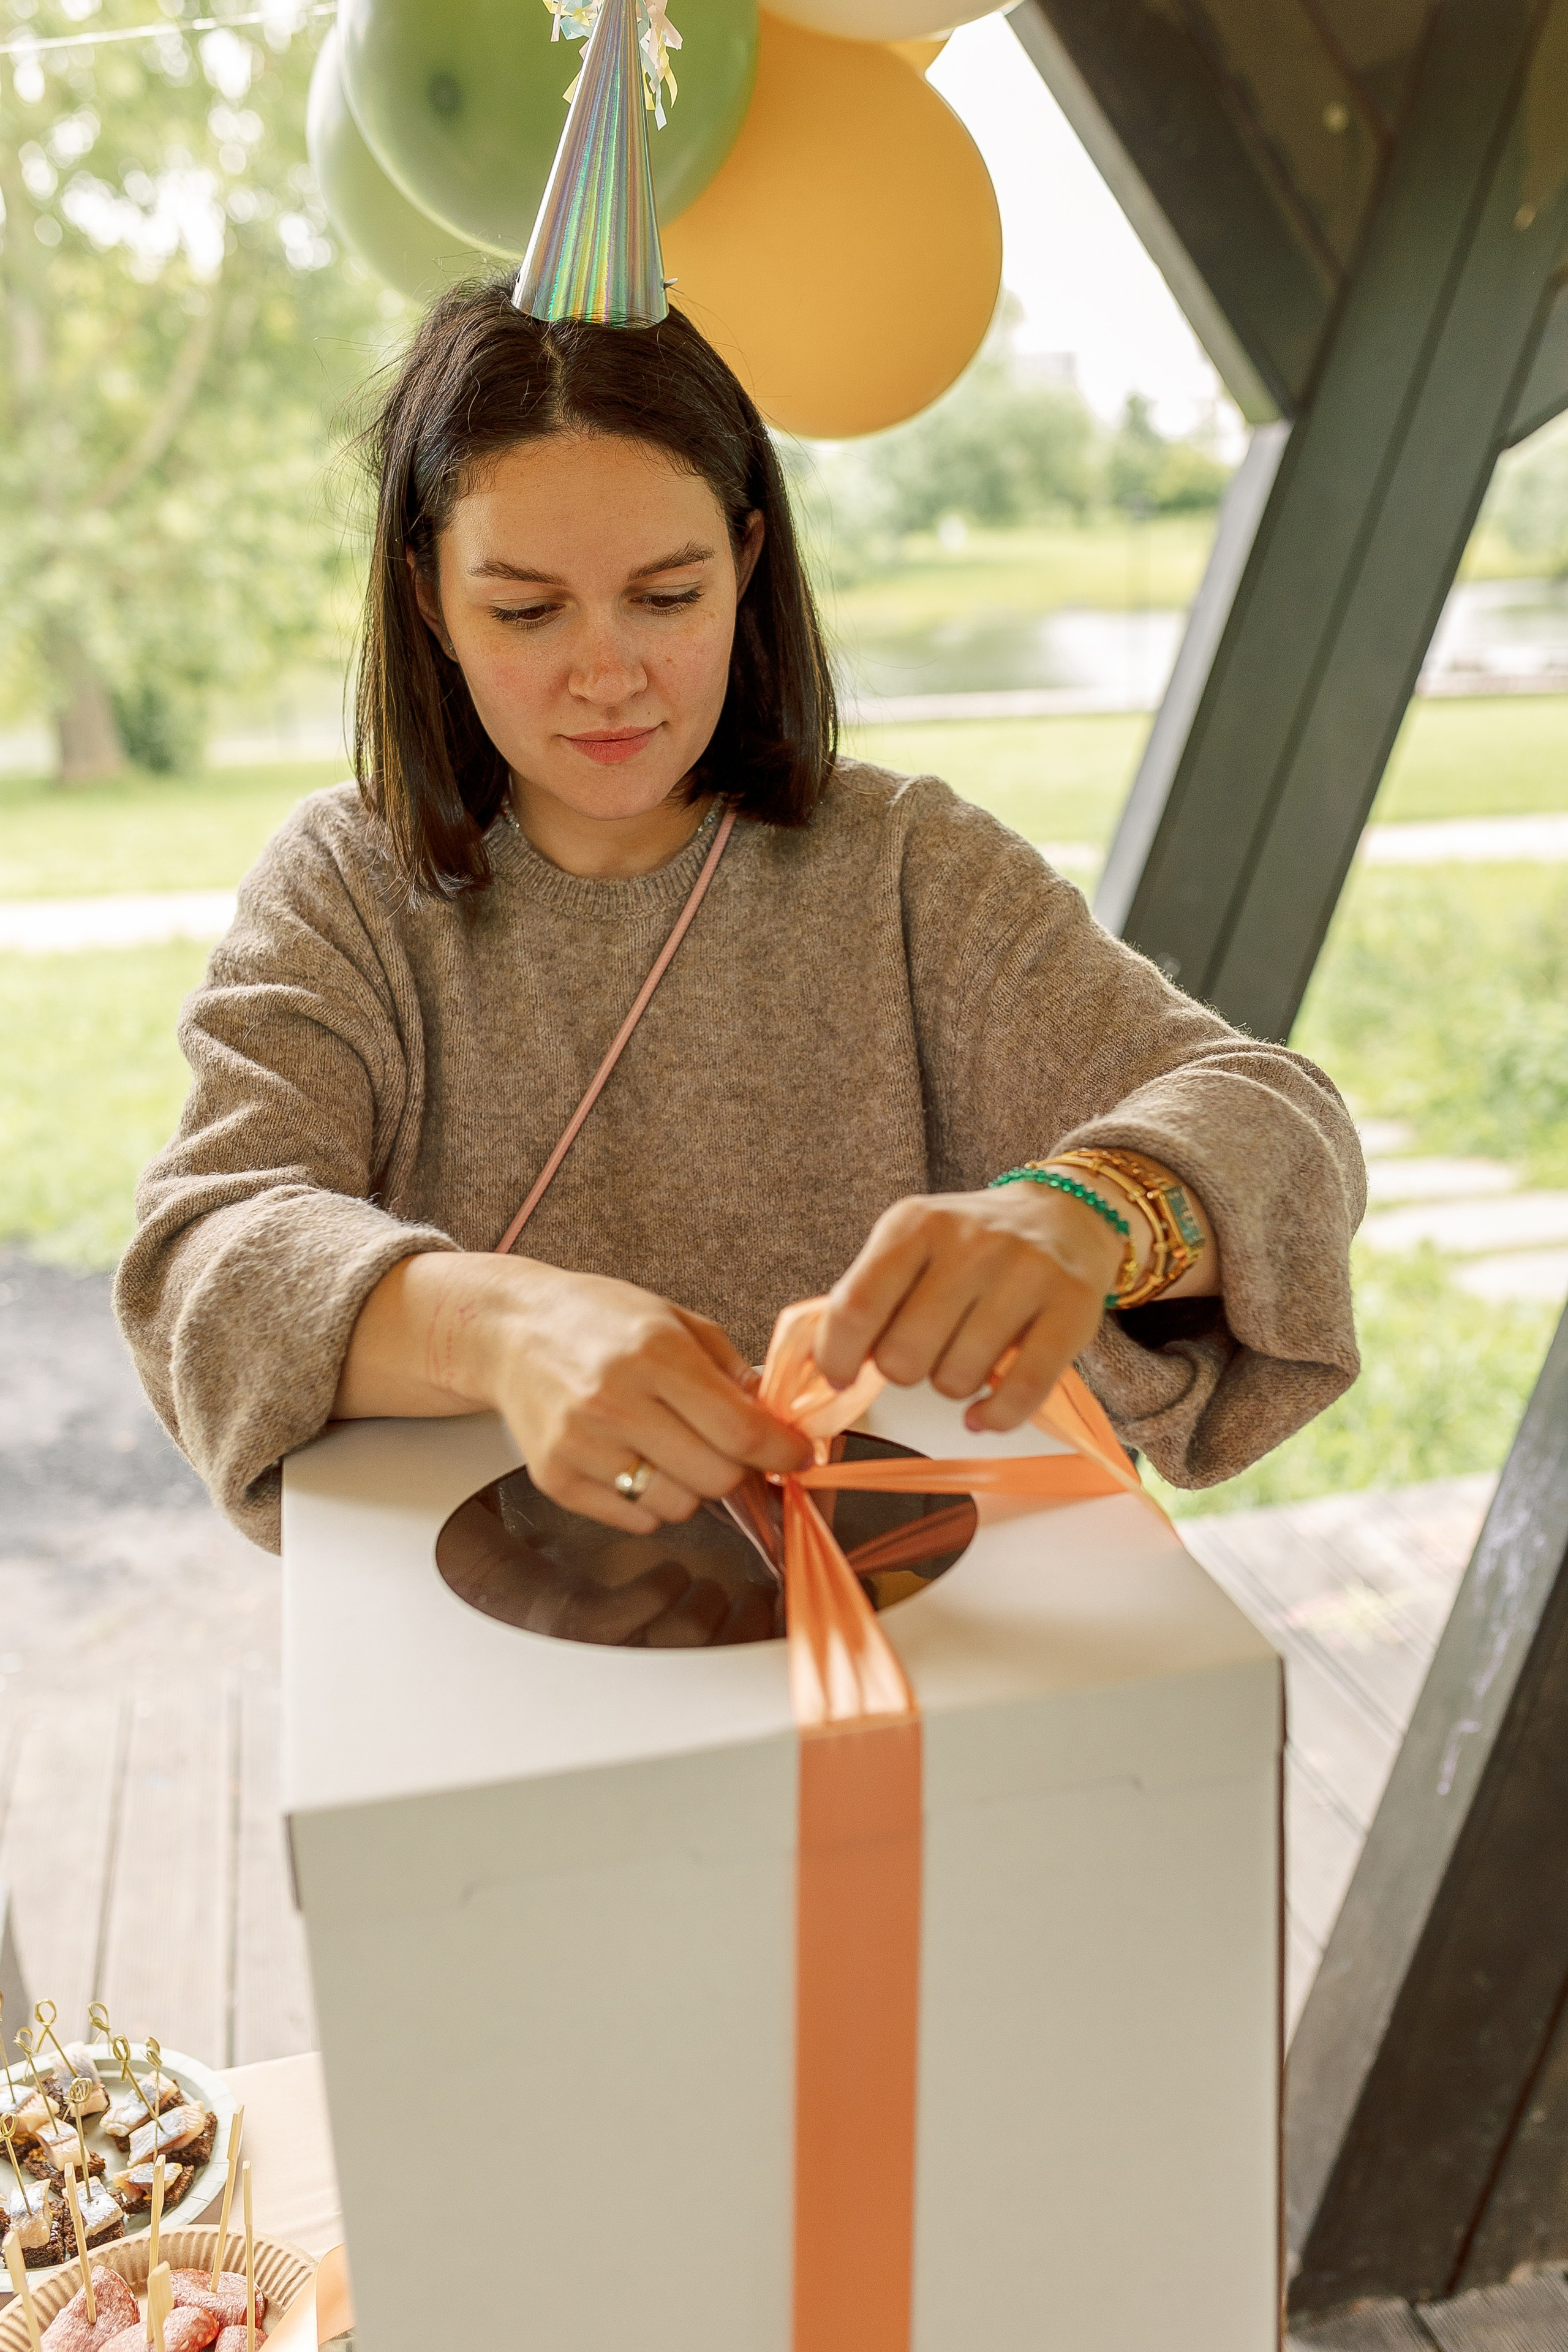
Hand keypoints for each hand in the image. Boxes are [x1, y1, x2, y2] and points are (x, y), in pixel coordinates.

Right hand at [337, 1252, 808, 1533]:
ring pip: (677, 1507)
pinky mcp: (555, 1478)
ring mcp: (580, 1445)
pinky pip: (634, 1518)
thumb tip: (778, 1421)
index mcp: (654, 1354)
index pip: (740, 1430)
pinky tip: (637, 1460)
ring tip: (676, 1450)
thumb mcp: (674, 1321)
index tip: (796, 1454)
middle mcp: (614, 1401)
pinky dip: (649, 1500)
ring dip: (694, 1488)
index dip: (782, 1452)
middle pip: (715, 1477)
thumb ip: (730, 1370)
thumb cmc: (599, 1321)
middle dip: (739, 1470)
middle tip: (732, 1449)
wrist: (511, 1331)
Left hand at [815, 1184, 1124, 1433]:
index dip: (837, 1356)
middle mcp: (972, 1242)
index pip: (857, 1305)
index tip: (840, 1375)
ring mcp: (1026, 1274)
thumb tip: (827, 1366)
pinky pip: (1020, 1393)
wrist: (1064, 1215)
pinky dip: (995, 1417)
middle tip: (922, 1353)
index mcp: (917, 1223)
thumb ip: (868, 1295)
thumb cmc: (972, 1244)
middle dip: (903, 1371)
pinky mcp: (1072, 1310)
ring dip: (951, 1387)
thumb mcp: (911, 1245)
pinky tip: (984, 1413)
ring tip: (965, 1358)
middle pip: (904, 1354)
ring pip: (958, 1379)